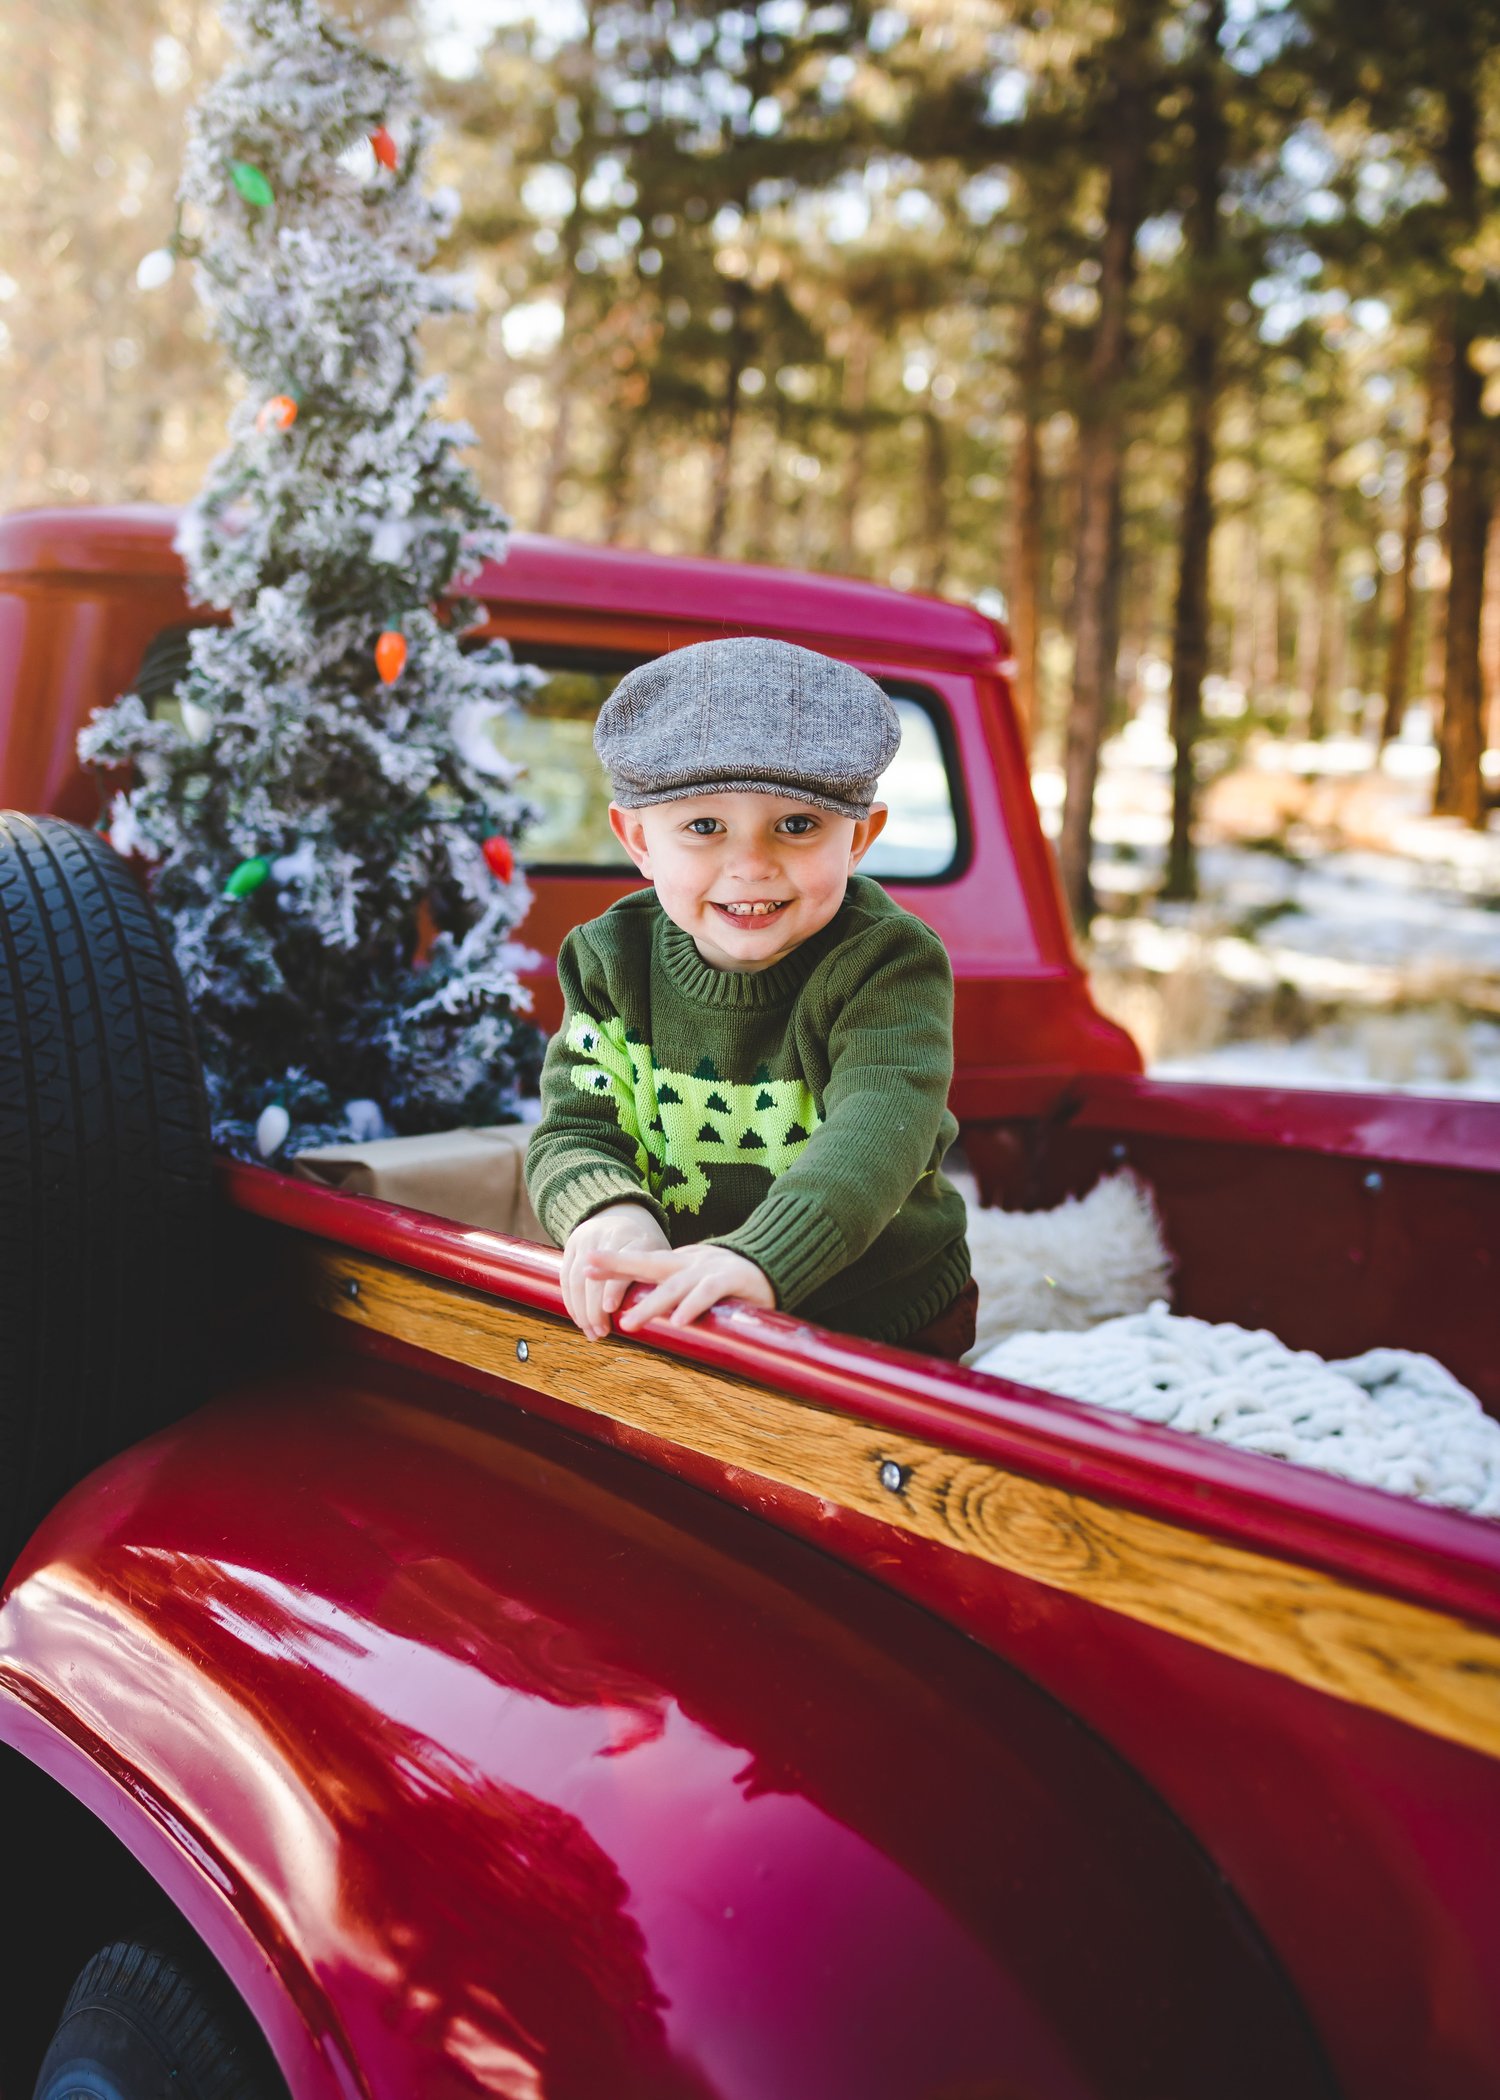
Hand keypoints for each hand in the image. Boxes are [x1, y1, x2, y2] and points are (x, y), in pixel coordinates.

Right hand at [561, 1203, 669, 1340]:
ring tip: (592, 1332)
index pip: (622, 1263)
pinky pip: (566, 1277)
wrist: (623, 1217)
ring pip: (577, 1278)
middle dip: (594, 1307)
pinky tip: (580, 1320)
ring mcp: (587, 1240)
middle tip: (602, 1332)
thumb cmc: (648, 1248)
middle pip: (595, 1275)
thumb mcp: (661, 1258)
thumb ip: (663, 1281)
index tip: (610, 1308)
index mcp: (637, 1239)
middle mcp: (609, 1236)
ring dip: (582, 1310)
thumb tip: (670, 1318)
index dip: (614, 1286)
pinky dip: (571, 1302)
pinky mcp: (572, 1246)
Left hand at [579, 1243, 775, 1335]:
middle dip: (619, 1270)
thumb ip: (670, 1288)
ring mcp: (709, 1269)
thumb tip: (637, 1309)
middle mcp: (689, 1262)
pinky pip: (709, 1293)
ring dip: (651, 1305)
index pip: (641, 1260)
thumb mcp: (695, 1279)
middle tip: (591, 1282)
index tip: (584, 1265)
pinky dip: (693, 1305)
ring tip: (630, 1324)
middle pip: (649, 1264)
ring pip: (675, 1285)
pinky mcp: (732, 1280)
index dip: (613, 1262)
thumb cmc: (729, 1278)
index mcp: (679, 1262)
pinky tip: (679, 1321)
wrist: (773, 1262)